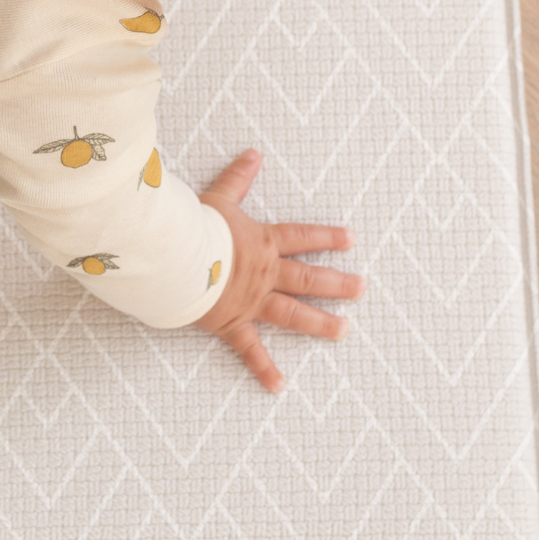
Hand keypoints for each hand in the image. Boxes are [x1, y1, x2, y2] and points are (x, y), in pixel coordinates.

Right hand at [194, 149, 363, 393]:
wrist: (176, 258)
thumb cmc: (194, 227)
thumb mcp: (218, 197)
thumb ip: (238, 178)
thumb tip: (254, 154)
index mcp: (262, 243)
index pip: (302, 238)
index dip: (327, 238)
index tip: (351, 240)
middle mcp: (264, 274)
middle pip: (308, 279)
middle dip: (337, 284)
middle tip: (362, 289)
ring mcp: (252, 301)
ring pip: (293, 314)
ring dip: (320, 323)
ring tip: (344, 331)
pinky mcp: (232, 323)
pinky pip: (250, 350)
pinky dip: (263, 368)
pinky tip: (280, 385)